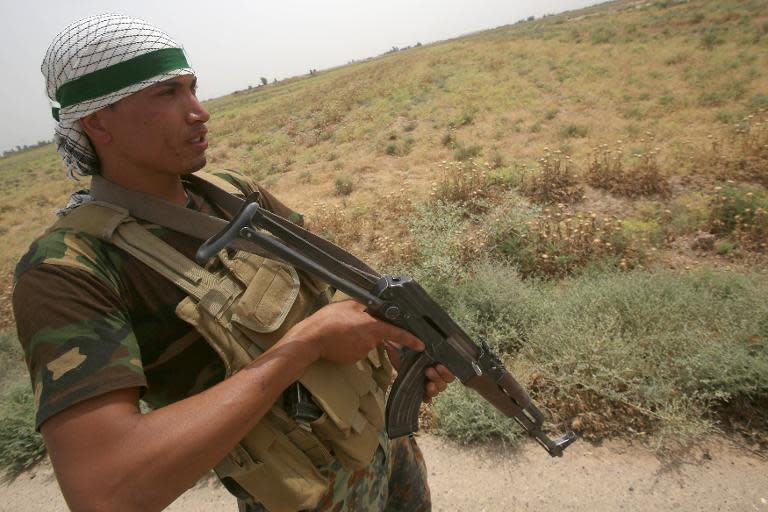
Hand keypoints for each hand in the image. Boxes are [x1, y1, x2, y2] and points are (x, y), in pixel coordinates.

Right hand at [288, 300, 424, 364]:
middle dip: (372, 331)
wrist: (311, 339)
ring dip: (361, 336)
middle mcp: (370, 342)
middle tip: (353, 325)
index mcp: (373, 327)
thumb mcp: (349, 305)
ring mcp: (362, 352)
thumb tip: (375, 304)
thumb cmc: (329, 320)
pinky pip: (359, 350)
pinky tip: (341, 339)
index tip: (421, 345)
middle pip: (379, 335)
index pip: (397, 333)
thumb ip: (366, 306)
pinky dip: (354, 344)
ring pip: (368, 343)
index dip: (410, 339)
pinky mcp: (354, 359)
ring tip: (344, 330)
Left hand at [383, 341, 455, 402]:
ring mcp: (427, 380)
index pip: (451, 371)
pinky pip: (427, 397)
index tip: (439, 365)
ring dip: (435, 388)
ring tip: (428, 385)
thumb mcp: (413, 340)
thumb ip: (419, 342)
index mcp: (439, 360)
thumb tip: (421, 346)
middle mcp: (436, 371)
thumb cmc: (407, 342)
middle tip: (428, 370)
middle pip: (446, 381)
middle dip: (439, 378)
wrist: (394, 346)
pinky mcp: (418, 386)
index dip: (448, 371)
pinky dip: (427, 398)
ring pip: (438, 389)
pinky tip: (425, 398)